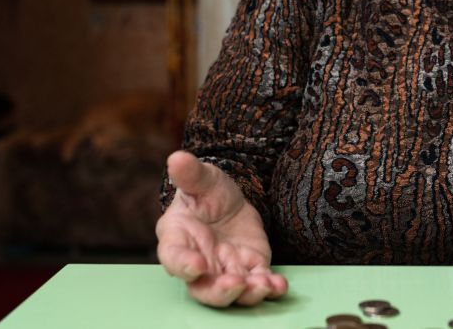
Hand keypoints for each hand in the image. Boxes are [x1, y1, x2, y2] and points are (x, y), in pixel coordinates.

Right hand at [156, 151, 288, 305]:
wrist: (230, 200)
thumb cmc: (206, 191)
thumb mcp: (202, 178)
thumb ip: (190, 174)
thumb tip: (176, 158)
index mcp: (178, 238)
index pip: (174, 257)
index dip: (183, 265)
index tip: (198, 265)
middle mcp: (199, 261)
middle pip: (202, 287)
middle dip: (218, 291)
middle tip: (235, 284)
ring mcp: (225, 268)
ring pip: (231, 292)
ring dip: (246, 294)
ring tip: (262, 285)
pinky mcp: (250, 268)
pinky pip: (258, 283)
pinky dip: (268, 288)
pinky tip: (279, 285)